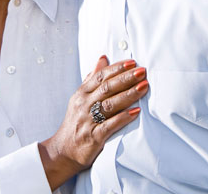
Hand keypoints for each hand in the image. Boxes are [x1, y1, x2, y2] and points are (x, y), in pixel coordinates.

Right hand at [38, 55, 147, 189]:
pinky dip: (123, 118)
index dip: (116, 68)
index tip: (132, 63)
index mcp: (82, 93)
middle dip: (126, 78)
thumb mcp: (81, 97)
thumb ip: (92, 78)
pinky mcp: (93, 136)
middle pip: (107, 88)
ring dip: (128, 94)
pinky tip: (136, 111)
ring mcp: (88, 120)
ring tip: (143, 87)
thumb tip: (103, 58)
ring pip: (110, 104)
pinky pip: (110, 125)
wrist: (64, 150)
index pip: (100, 76)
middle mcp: (84, 104)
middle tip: (142, 72)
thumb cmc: (76, 121)